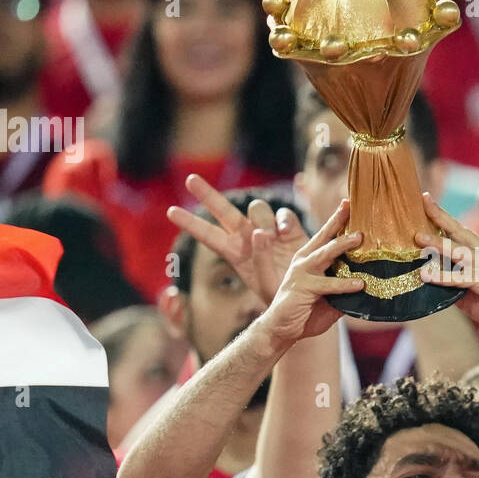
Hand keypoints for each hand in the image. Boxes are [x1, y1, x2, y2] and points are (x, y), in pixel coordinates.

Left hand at [167, 174, 305, 303]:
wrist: (308, 298)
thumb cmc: (281, 297)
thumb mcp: (266, 285)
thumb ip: (261, 258)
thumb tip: (261, 232)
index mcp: (235, 254)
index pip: (208, 236)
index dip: (190, 224)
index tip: (170, 212)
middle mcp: (248, 237)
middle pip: (224, 211)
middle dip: (207, 194)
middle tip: (190, 179)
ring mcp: (269, 231)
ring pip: (257, 208)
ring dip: (260, 218)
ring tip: (270, 237)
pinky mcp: (291, 229)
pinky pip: (283, 214)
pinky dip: (283, 220)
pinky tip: (285, 233)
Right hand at [260, 199, 364, 343]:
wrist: (281, 331)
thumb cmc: (306, 313)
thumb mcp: (331, 299)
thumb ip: (346, 289)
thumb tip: (372, 286)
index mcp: (310, 259)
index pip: (326, 235)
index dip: (338, 219)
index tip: (350, 203)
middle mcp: (304, 261)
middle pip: (324, 236)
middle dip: (339, 220)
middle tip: (355, 207)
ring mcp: (302, 273)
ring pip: (326, 254)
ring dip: (343, 244)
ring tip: (360, 238)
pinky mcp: (303, 288)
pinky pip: (328, 284)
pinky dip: (345, 284)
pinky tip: (360, 284)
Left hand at [415, 193, 478, 329]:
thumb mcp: (469, 291)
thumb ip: (451, 283)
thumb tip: (429, 280)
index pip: (458, 231)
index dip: (442, 216)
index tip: (426, 200)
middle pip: (459, 231)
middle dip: (440, 216)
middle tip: (423, 200)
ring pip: (458, 251)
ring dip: (438, 243)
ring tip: (418, 237)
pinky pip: (461, 278)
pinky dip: (443, 276)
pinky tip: (428, 275)